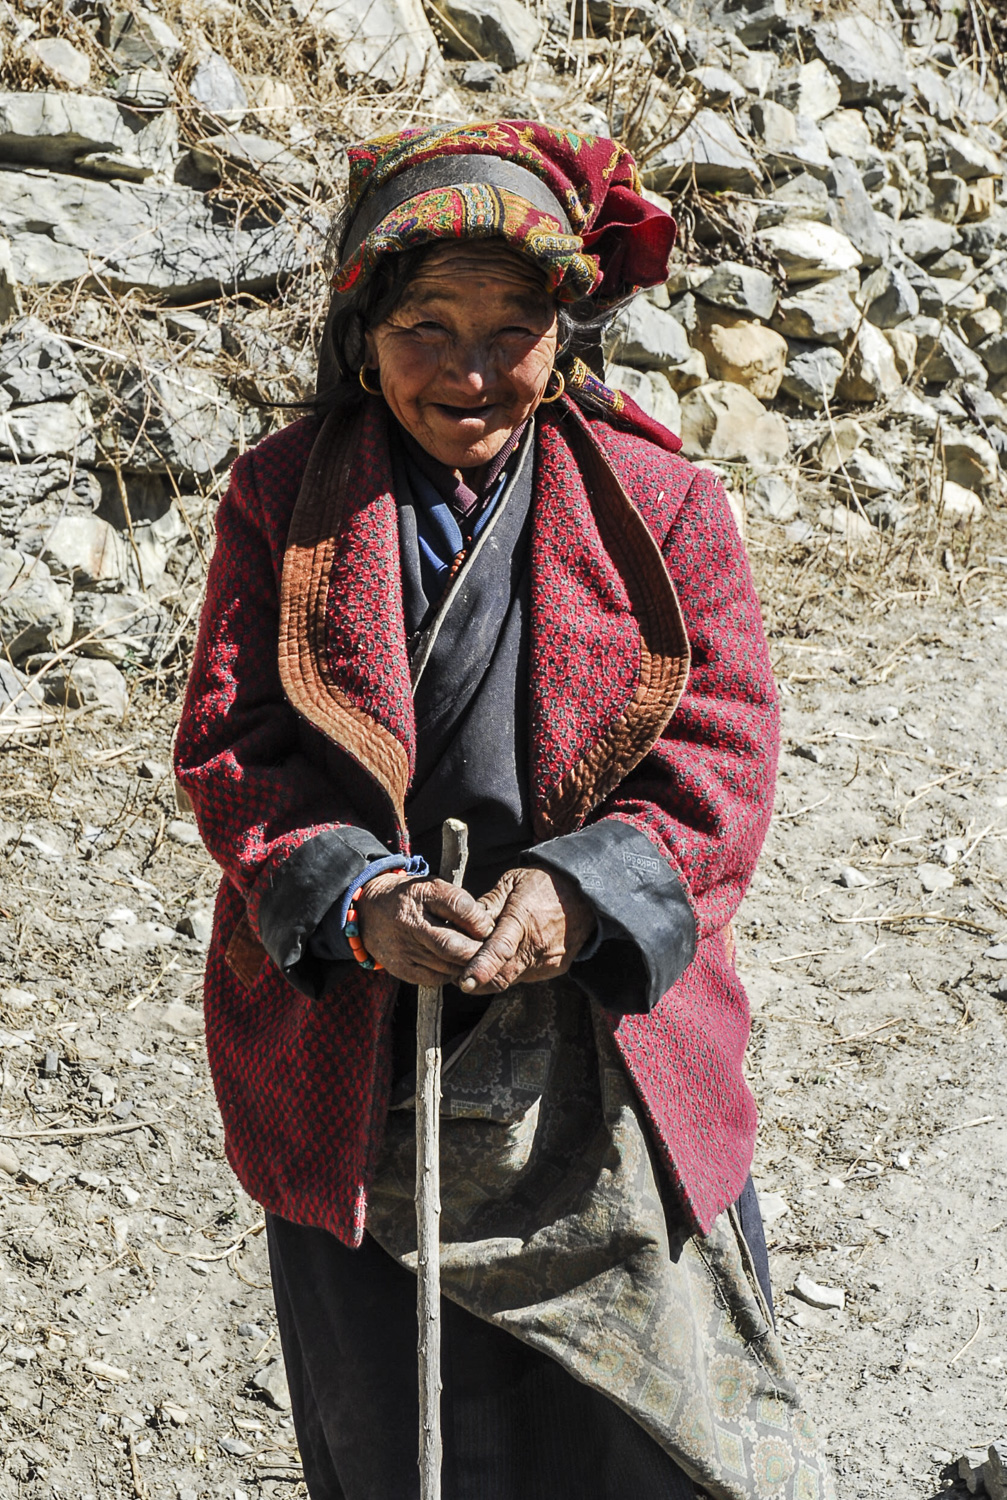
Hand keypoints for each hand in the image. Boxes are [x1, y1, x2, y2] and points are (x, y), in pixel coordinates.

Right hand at [356, 872, 494, 985]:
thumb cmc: (411, 898)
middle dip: (477, 951)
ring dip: (468, 965)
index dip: (479, 920)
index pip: (458, 906)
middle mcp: (410, 922)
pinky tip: (458, 967)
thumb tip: (488, 928)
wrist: (368, 911)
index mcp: (421, 894)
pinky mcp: (401, 968)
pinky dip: (452, 974)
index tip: (489, 927)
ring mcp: (404, 948)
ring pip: (447, 965)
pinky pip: (436, 978)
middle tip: (492, 952)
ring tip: (480, 962)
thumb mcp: (431, 887)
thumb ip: (458, 903)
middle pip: (452, 945)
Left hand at [458, 867, 594, 994]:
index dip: (481, 969)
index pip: (499, 950)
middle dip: (477, 979)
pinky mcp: (554, 969)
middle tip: (457, 972)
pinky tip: (504, 957)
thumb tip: (462, 922)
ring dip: (492, 976)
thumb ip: (487, 904)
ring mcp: (548, 961)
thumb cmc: (546, 883)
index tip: (465, 982)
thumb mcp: (512, 882)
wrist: (586, 894)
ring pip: (510, 980)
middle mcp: (538, 945)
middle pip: (501, 976)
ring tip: (480, 960)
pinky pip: (524, 977)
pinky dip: (510, 971)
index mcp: (523, 919)